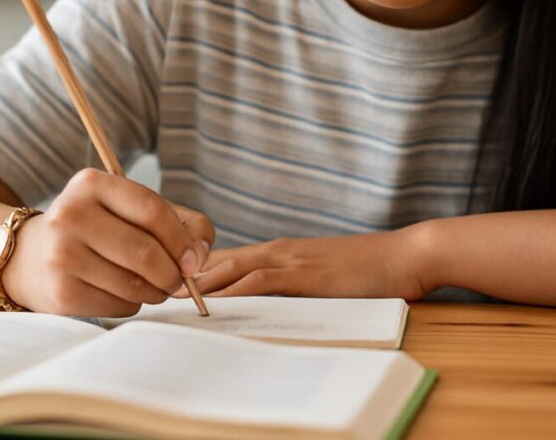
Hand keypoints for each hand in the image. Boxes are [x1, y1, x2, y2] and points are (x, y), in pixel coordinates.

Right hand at [1, 168, 213, 316]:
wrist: (32, 257)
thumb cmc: (101, 230)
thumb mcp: (134, 210)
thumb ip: (182, 223)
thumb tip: (199, 256)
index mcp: (93, 184)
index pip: (152, 211)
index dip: (182, 240)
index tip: (194, 260)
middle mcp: (70, 214)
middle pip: (145, 252)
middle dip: (173, 273)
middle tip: (178, 281)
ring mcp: (61, 254)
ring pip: (134, 284)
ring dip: (156, 291)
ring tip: (154, 286)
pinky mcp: (60, 292)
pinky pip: (118, 305)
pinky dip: (133, 304)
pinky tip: (123, 292)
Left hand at [176, 227, 432, 300]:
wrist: (407, 255)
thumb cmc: (370, 270)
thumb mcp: (323, 277)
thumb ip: (292, 286)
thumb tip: (264, 305)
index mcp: (280, 251)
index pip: (226, 260)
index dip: (194, 272)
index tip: (165, 285)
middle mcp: (278, 250)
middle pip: (219, 261)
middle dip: (184, 276)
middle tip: (149, 291)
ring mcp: (291, 259)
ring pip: (231, 269)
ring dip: (197, 285)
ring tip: (165, 299)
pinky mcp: (305, 274)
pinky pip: (260, 283)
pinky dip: (232, 293)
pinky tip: (211, 305)